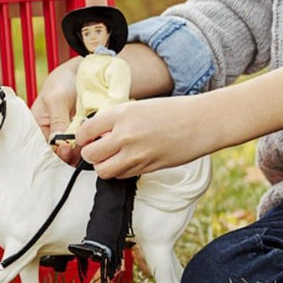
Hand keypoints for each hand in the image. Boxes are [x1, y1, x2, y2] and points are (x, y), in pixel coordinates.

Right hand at [31, 57, 81, 161]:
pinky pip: (86, 141)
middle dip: (71, 153)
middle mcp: (54, 133)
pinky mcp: (83, 132)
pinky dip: (91, 141)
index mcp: (40, 127)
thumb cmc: (62, 82)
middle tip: (82, 147)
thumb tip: (60, 145)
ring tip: (91, 142)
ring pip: (75, 149)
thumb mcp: (57, 99)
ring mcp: (69, 133)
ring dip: (83, 148)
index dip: (57, 152)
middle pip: (61, 152)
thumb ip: (58, 122)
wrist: (82, 71)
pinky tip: (97, 139)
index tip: (68, 150)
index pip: (46, 147)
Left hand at [75, 95, 214, 177]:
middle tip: (96, 148)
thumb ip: (113, 119)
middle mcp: (125, 136)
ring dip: (103, 165)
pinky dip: (119, 171)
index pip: (84, 131)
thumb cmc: (170, 111)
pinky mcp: (146, 168)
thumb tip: (94, 132)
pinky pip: (121, 176)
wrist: (200, 123)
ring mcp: (136, 155)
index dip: (82, 136)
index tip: (87, 137)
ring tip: (111, 156)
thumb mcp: (136, 106)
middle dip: (89, 153)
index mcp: (120, 115)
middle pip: (90, 155)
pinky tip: (127, 160)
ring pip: (103, 171)